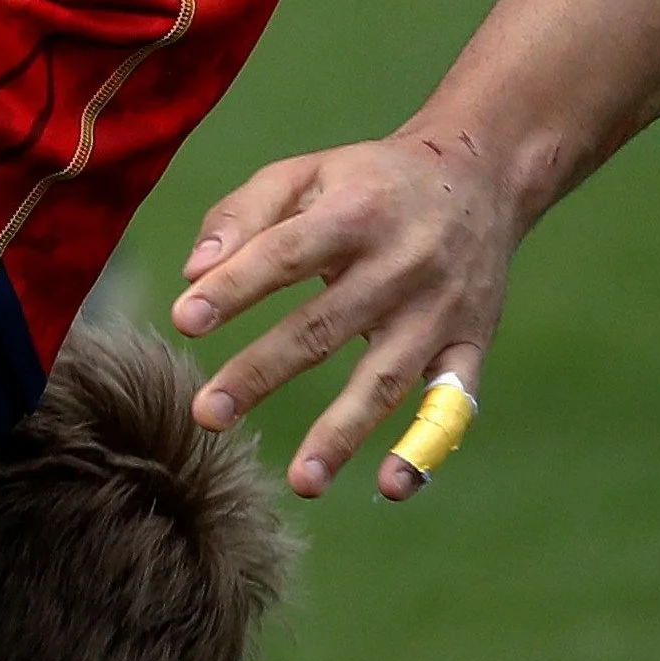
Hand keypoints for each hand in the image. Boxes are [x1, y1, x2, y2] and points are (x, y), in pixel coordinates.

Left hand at [170, 130, 523, 499]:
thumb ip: (242, 214)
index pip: (284, 254)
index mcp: (354, 214)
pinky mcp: (471, 343)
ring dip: (343, 434)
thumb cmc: (367, 182)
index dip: (235, 288)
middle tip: (206, 413)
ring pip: (385, 380)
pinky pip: (452, 404)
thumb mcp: (306, 173)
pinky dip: (427, 447)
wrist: (477, 179)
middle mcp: (402, 266)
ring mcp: (441, 312)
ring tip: (300, 480)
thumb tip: (192, 273)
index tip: (182, 319)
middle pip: (324, 327)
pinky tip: (393, 487)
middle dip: (262, 372)